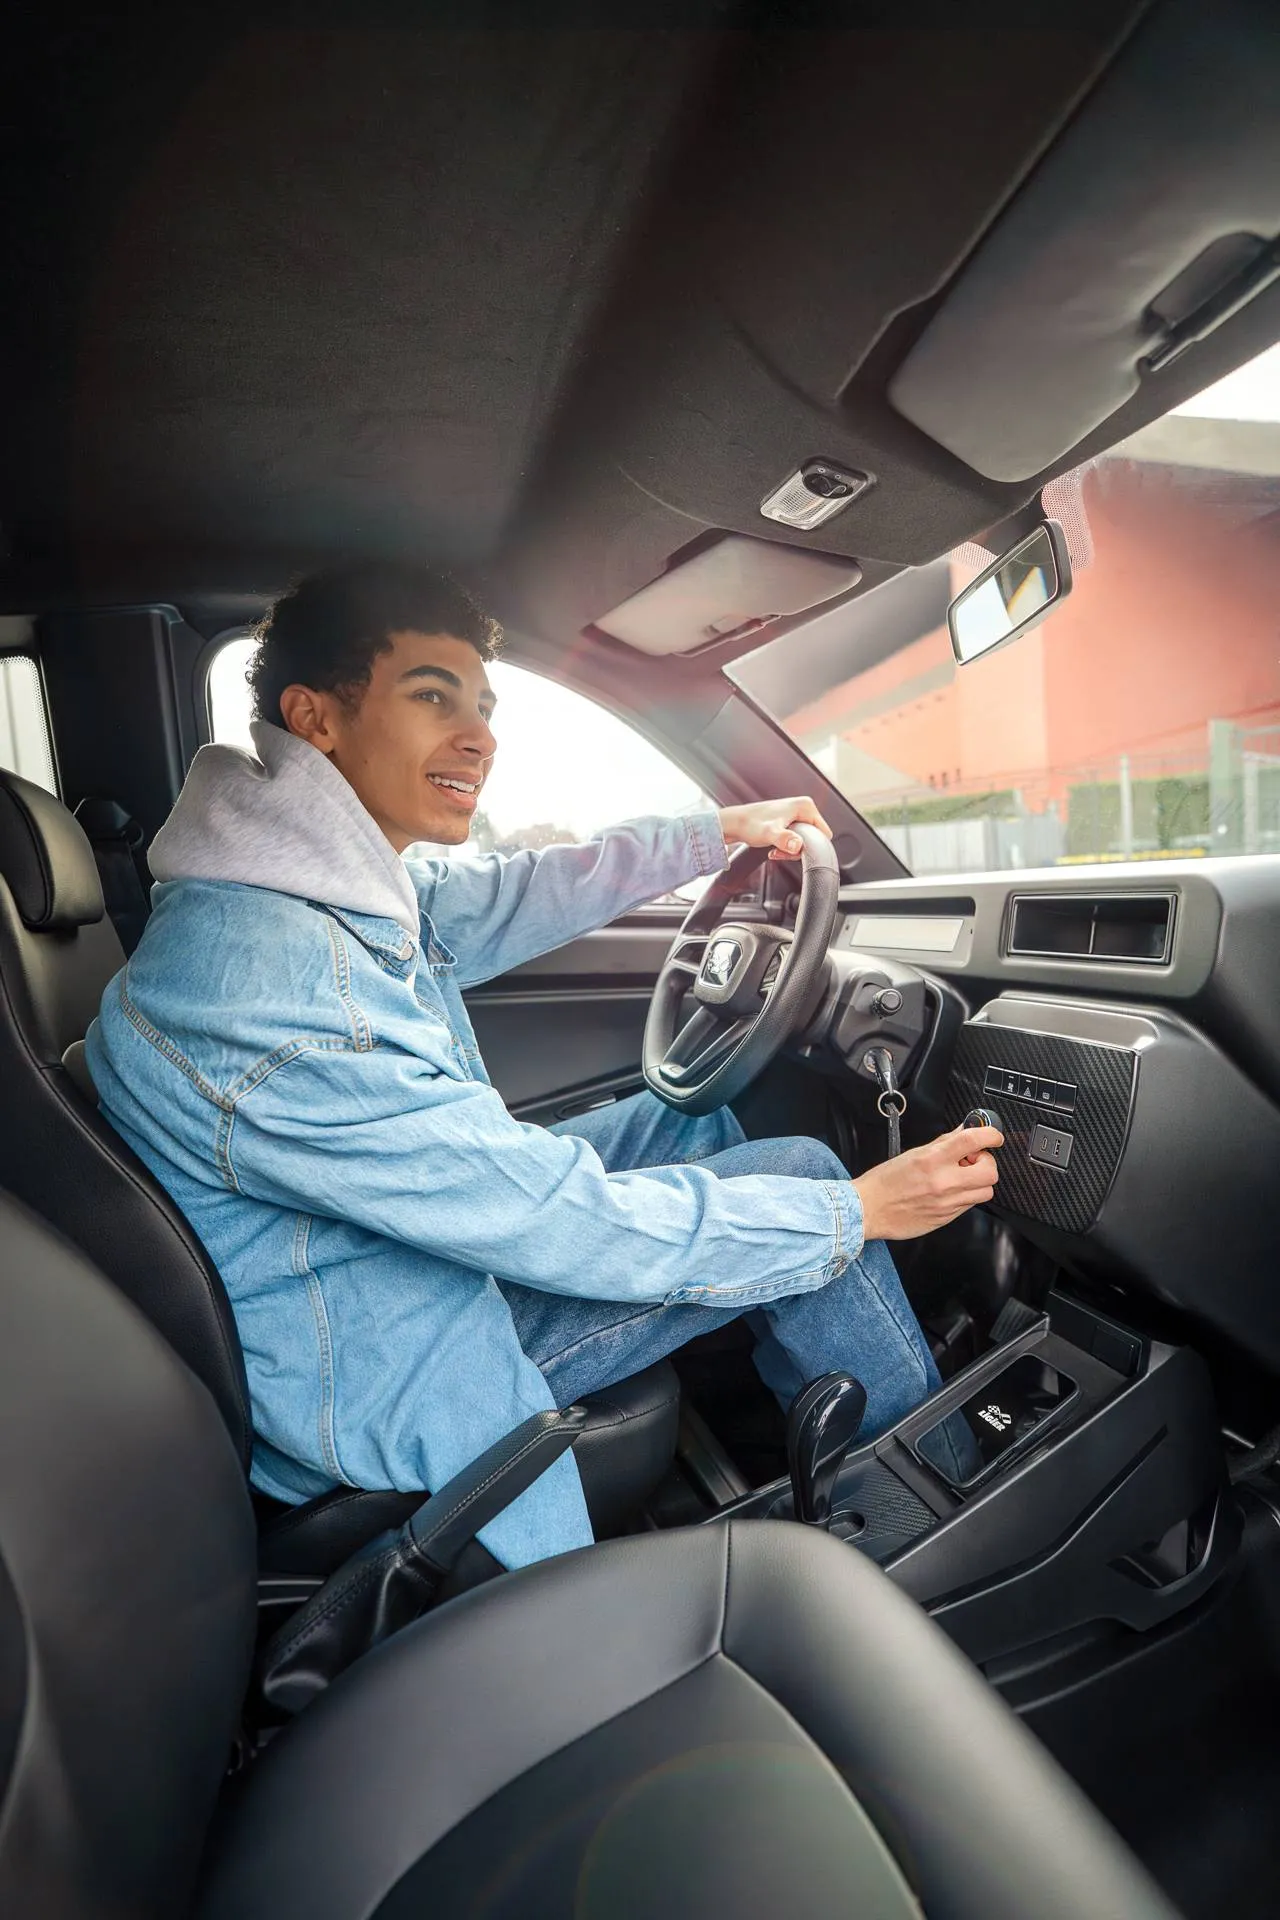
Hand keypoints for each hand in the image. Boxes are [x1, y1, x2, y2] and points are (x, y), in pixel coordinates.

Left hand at [718, 796, 832, 861]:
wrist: (734, 824)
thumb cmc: (749, 824)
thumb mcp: (770, 834)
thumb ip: (785, 839)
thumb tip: (797, 845)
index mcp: (805, 806)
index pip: (824, 833)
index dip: (811, 846)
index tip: (793, 849)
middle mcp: (803, 807)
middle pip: (814, 838)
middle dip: (799, 849)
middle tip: (782, 851)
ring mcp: (796, 814)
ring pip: (804, 841)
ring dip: (791, 850)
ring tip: (776, 849)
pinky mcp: (789, 822)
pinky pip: (796, 839)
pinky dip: (786, 847)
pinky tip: (775, 848)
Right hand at [853, 1124, 1002, 1243]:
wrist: (868, 1210)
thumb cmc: (885, 1182)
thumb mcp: (914, 1154)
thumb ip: (944, 1142)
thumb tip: (964, 1130)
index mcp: (932, 1160)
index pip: (972, 1141)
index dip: (990, 1135)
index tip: (993, 1136)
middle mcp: (943, 1182)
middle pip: (990, 1172)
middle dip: (986, 1163)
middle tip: (972, 1160)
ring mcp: (947, 1203)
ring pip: (986, 1191)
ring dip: (978, 1181)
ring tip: (960, 1177)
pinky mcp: (947, 1218)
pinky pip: (970, 1205)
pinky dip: (966, 1195)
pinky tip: (950, 1191)